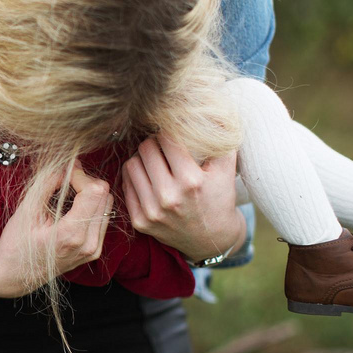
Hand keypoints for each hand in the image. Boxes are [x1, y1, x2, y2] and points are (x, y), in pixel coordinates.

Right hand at [0, 161, 113, 296]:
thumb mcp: (27, 210)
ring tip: (67, 193)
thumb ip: (48, 183)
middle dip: (86, 182)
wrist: (15, 276)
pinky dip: (90, 206)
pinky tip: (71, 207)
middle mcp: (89, 244)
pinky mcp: (94, 251)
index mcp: (72, 235)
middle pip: (105, 195)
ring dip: (90, 193)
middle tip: (64, 180)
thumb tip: (68, 164)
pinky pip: (102, 218)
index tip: (65, 172)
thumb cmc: (16, 245)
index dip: (80, 175)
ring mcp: (94, 250)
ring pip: (107, 205)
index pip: (95, 191)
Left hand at [121, 133, 245, 261]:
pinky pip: (126, 184)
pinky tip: (148, 177)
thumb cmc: (219, 198)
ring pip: (131, 164)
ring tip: (154, 161)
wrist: (211, 240)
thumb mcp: (226, 169)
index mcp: (192, 181)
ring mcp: (152, 211)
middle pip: (146, 148)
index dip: (169, 132)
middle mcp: (169, 197)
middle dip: (154, 143)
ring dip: (141, 158)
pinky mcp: (140, 221)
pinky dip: (135, 177)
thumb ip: (220, 139)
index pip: (167, 139)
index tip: (173, 134)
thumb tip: (211, 112)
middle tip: (162, 147)